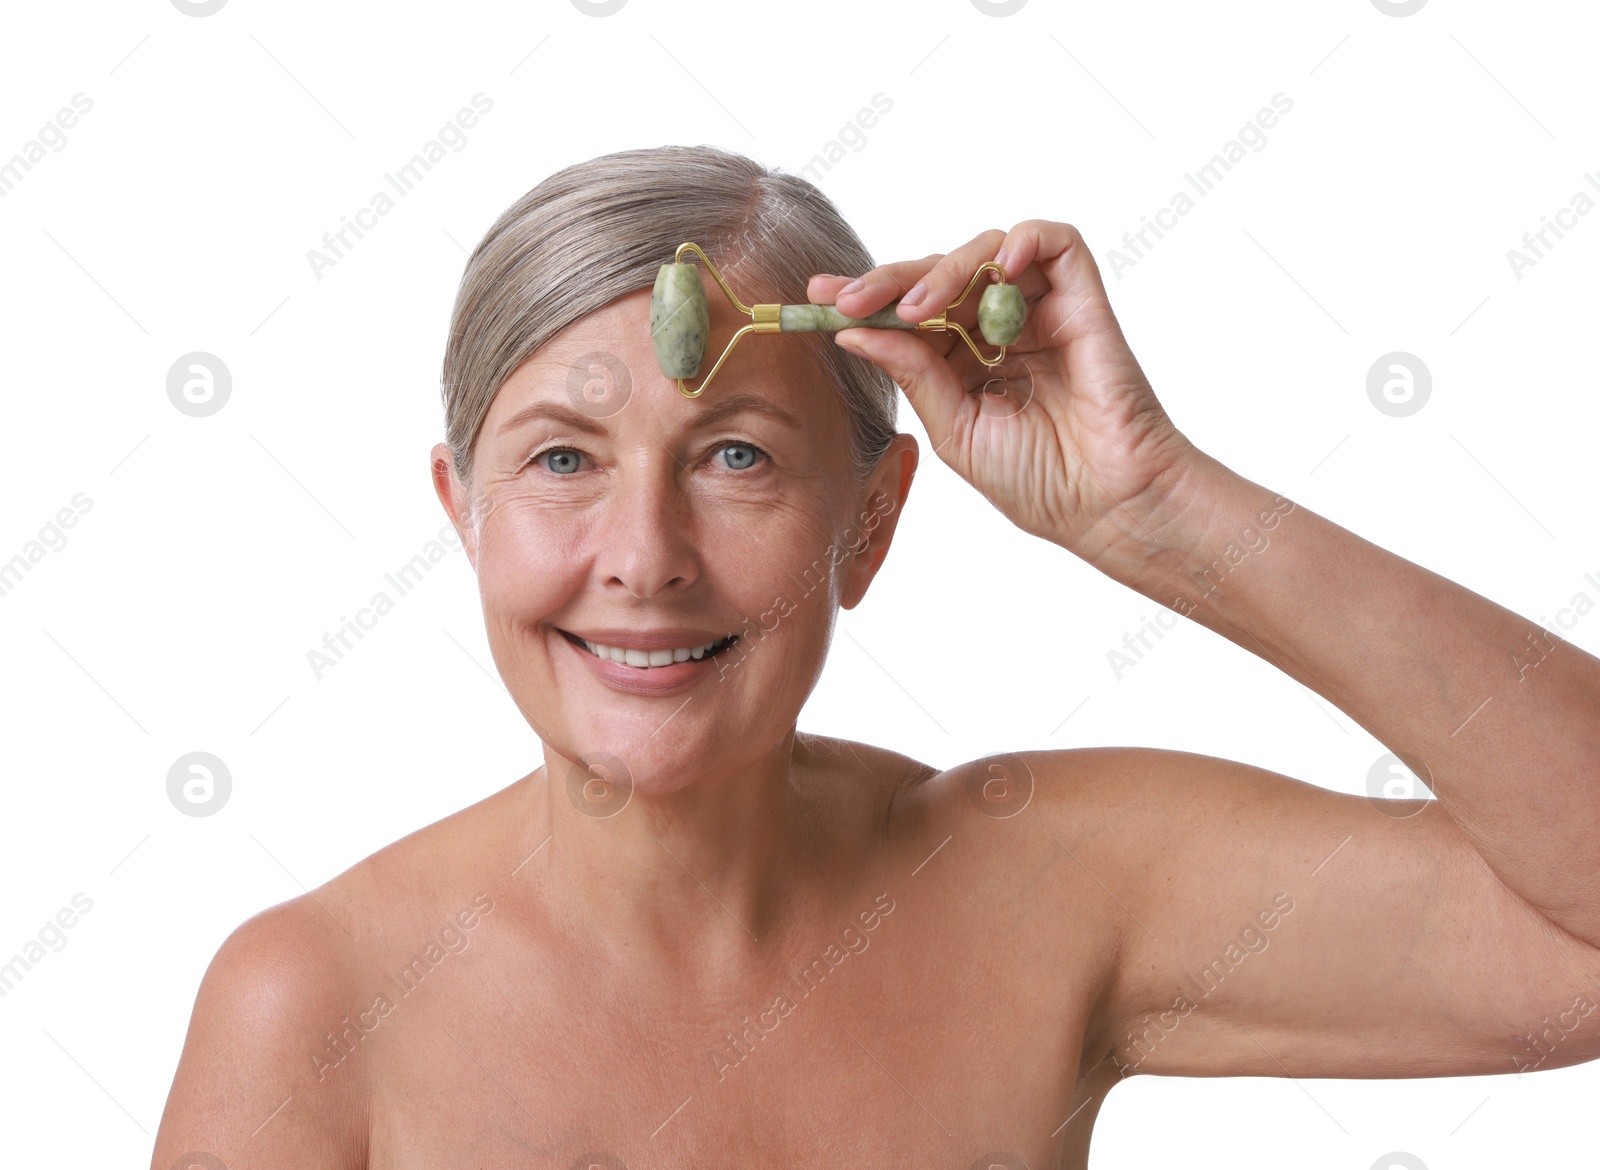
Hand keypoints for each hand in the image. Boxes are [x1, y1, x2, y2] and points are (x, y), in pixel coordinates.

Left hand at [812, 221, 1199, 561]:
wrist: (1103, 503)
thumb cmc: (1037, 480)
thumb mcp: (953, 427)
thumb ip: (913, 373)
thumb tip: (854, 332)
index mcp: (965, 359)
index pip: (910, 313)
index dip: (866, 299)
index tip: (816, 298)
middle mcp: (999, 327)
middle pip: (940, 275)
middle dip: (889, 281)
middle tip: (848, 299)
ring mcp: (1041, 310)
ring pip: (987, 252)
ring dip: (946, 270)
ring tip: (917, 308)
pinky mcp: (1084, 300)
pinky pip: (1057, 242)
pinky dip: (1025, 240)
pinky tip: (997, 266)